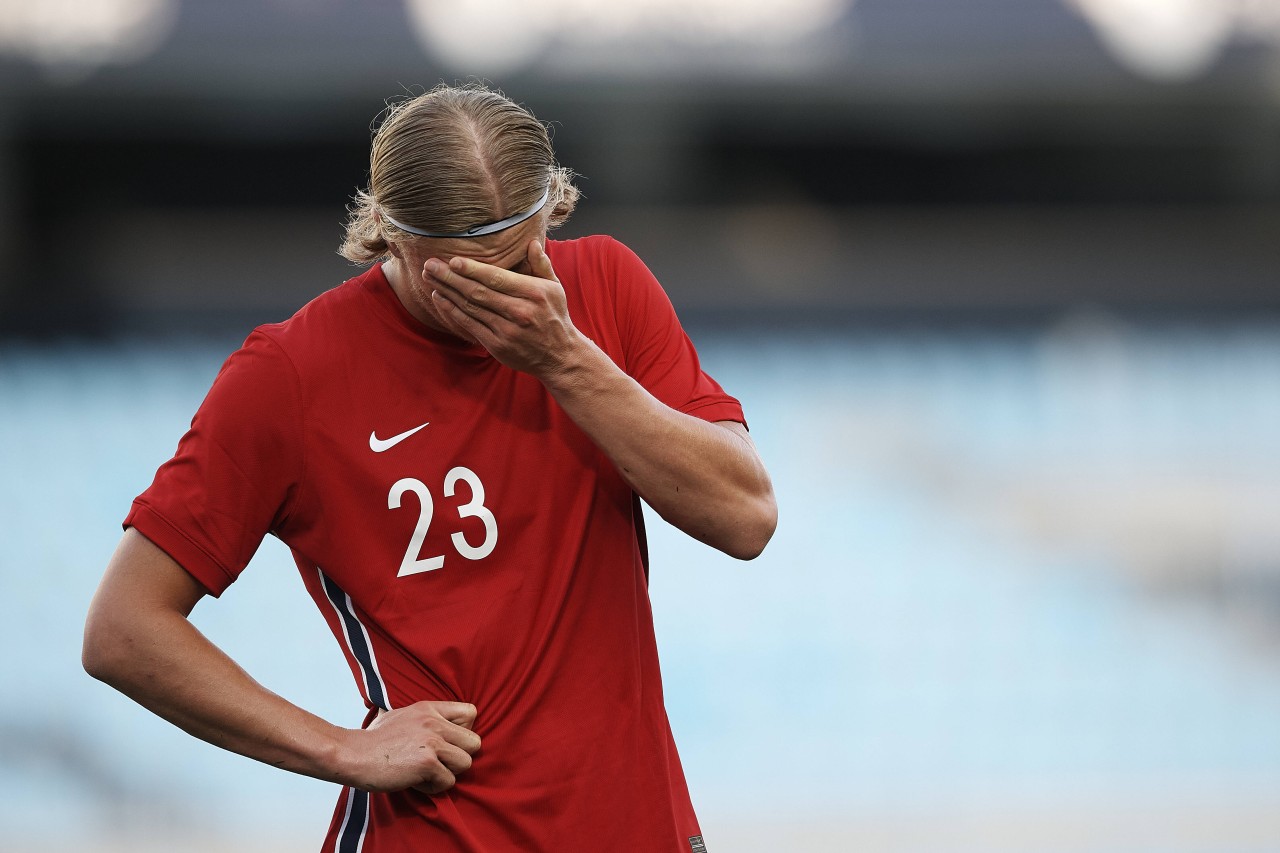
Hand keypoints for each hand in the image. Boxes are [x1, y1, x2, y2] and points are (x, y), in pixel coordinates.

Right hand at [342, 700, 480, 795]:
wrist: (352, 754)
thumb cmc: (375, 739)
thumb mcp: (402, 715)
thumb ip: (425, 718)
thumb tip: (443, 724)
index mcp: (430, 708)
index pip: (471, 712)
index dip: (465, 731)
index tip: (448, 742)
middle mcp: (434, 722)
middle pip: (475, 743)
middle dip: (459, 757)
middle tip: (438, 763)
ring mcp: (431, 742)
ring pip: (466, 763)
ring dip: (448, 774)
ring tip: (426, 773)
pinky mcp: (426, 763)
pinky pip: (447, 781)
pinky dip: (433, 787)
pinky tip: (415, 781)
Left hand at [423, 241, 584, 378]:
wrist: (560, 356)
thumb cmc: (554, 317)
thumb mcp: (555, 288)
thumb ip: (541, 265)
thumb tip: (532, 243)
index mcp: (534, 293)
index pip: (497, 278)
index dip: (472, 269)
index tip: (452, 260)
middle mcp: (520, 311)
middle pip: (478, 292)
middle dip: (450, 277)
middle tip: (430, 264)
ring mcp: (507, 330)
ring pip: (470, 307)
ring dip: (446, 291)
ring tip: (429, 278)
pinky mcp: (497, 345)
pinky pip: (468, 325)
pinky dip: (451, 311)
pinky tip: (438, 298)